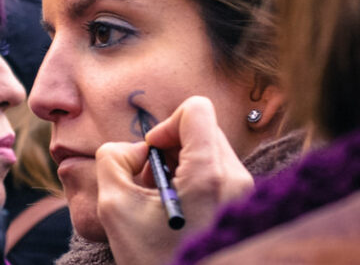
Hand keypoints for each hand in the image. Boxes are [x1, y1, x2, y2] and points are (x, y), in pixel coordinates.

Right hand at [95, 96, 253, 264]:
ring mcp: (245, 194)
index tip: (150, 156)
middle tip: (150, 184)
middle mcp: (237, 179)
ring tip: (162, 202)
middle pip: (202, 128)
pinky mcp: (244, 206)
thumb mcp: (114, 206)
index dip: (164, 124)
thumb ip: (114, 159)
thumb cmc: (152, 260)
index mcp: (209, 174)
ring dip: (180, 165)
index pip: (196, 109)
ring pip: (210, 149)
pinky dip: (193, 181)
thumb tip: (136, 149)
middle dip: (170, 148)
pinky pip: (218, 172)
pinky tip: (178, 212)